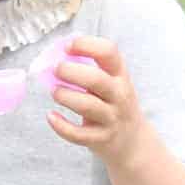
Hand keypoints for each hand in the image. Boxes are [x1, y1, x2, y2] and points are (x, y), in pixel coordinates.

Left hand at [47, 37, 150, 166]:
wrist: (132, 140)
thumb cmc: (114, 103)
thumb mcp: (112, 82)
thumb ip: (90, 68)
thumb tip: (55, 54)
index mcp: (120, 74)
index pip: (108, 52)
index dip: (86, 45)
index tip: (67, 47)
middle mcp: (119, 94)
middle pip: (96, 79)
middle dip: (70, 72)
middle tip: (56, 70)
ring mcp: (112, 117)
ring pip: (87, 106)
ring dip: (65, 96)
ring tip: (55, 92)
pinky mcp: (101, 138)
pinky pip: (79, 134)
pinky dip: (61, 125)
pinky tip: (51, 116)